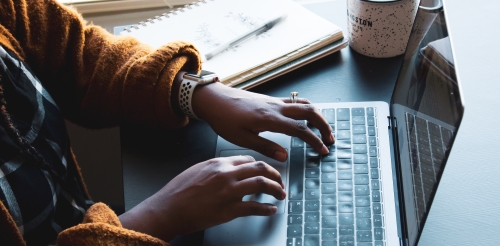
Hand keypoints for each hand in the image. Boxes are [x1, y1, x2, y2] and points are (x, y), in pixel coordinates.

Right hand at [119, 155, 285, 241]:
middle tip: (280, 182)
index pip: (248, 160)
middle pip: (260, 168)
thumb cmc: (178, 191)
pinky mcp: (229, 210)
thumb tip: (230, 170)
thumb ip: (216, 168)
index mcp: (219, 163)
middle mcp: (226, 174)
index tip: (266, 172)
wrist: (168, 209)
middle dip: (275, 175)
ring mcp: (229, 191)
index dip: (261, 166)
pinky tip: (271, 210)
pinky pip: (255, 208)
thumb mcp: (197, 170)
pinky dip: (266, 209)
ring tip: (280, 194)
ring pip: (262, 184)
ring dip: (276, 189)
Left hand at [192, 82, 334, 160]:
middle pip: (309, 111)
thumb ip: (265, 147)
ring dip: (317, 115)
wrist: (214, 99)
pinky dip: (306, 109)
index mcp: (270, 119)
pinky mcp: (270, 99)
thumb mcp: (242, 139)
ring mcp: (274, 101)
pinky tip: (305, 118)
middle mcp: (276, 107)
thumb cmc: (224, 119)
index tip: (322, 150)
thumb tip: (285, 157)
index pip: (300, 129)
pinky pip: (294, 101)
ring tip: (322, 129)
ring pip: (304, 104)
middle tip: (330, 139)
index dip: (314, 140)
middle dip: (323, 124)